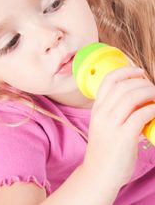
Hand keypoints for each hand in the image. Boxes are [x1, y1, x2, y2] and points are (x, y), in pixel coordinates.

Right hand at [83, 66, 154, 188]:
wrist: (98, 174)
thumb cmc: (105, 150)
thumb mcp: (103, 125)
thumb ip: (115, 111)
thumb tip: (139, 100)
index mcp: (97, 108)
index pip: (108, 80)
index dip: (125, 71)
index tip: (138, 71)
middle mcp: (102, 113)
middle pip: (124, 86)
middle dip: (143, 83)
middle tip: (153, 88)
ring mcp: (111, 124)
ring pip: (132, 96)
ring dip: (149, 93)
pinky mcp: (123, 137)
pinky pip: (141, 114)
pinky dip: (152, 108)